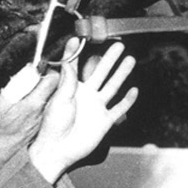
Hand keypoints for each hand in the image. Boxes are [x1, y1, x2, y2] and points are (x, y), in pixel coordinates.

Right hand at [0, 61, 55, 154]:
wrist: (0, 149)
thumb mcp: (1, 101)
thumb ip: (17, 85)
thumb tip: (30, 70)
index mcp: (35, 103)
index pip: (53, 79)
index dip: (47, 69)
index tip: (39, 66)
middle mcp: (43, 110)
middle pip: (54, 87)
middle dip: (46, 77)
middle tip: (34, 74)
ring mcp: (43, 117)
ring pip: (49, 96)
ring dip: (42, 88)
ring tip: (29, 86)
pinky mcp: (40, 122)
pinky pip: (44, 105)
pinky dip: (38, 99)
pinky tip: (26, 100)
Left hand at [27, 40, 136, 183]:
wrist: (59, 149)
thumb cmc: (53, 126)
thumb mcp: (59, 99)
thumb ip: (67, 80)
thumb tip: (67, 60)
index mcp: (71, 89)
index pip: (75, 66)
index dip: (77, 53)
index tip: (79, 39)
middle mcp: (86, 96)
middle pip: (101, 73)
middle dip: (110, 59)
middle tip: (118, 46)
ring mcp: (96, 107)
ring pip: (113, 86)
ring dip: (121, 74)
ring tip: (129, 60)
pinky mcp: (105, 120)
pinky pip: (119, 108)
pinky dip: (127, 100)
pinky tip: (133, 91)